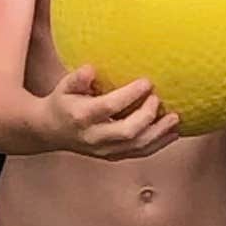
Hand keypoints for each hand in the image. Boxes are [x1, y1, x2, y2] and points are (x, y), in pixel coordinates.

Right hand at [48, 65, 182, 160]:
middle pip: (126, 132)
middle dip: (146, 116)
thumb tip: (91, 69)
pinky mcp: (111, 156)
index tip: (147, 82)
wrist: (50, 131)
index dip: (130, 95)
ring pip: (136, 147)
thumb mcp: (64, 86)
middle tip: (158, 100)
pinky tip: (172, 133)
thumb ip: (77, 78)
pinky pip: (138, 154)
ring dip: (158, 134)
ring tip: (175, 119)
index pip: (109, 107)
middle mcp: (93, 137)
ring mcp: (103, 150)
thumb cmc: (62, 103)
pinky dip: (158, 144)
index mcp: (81, 116)